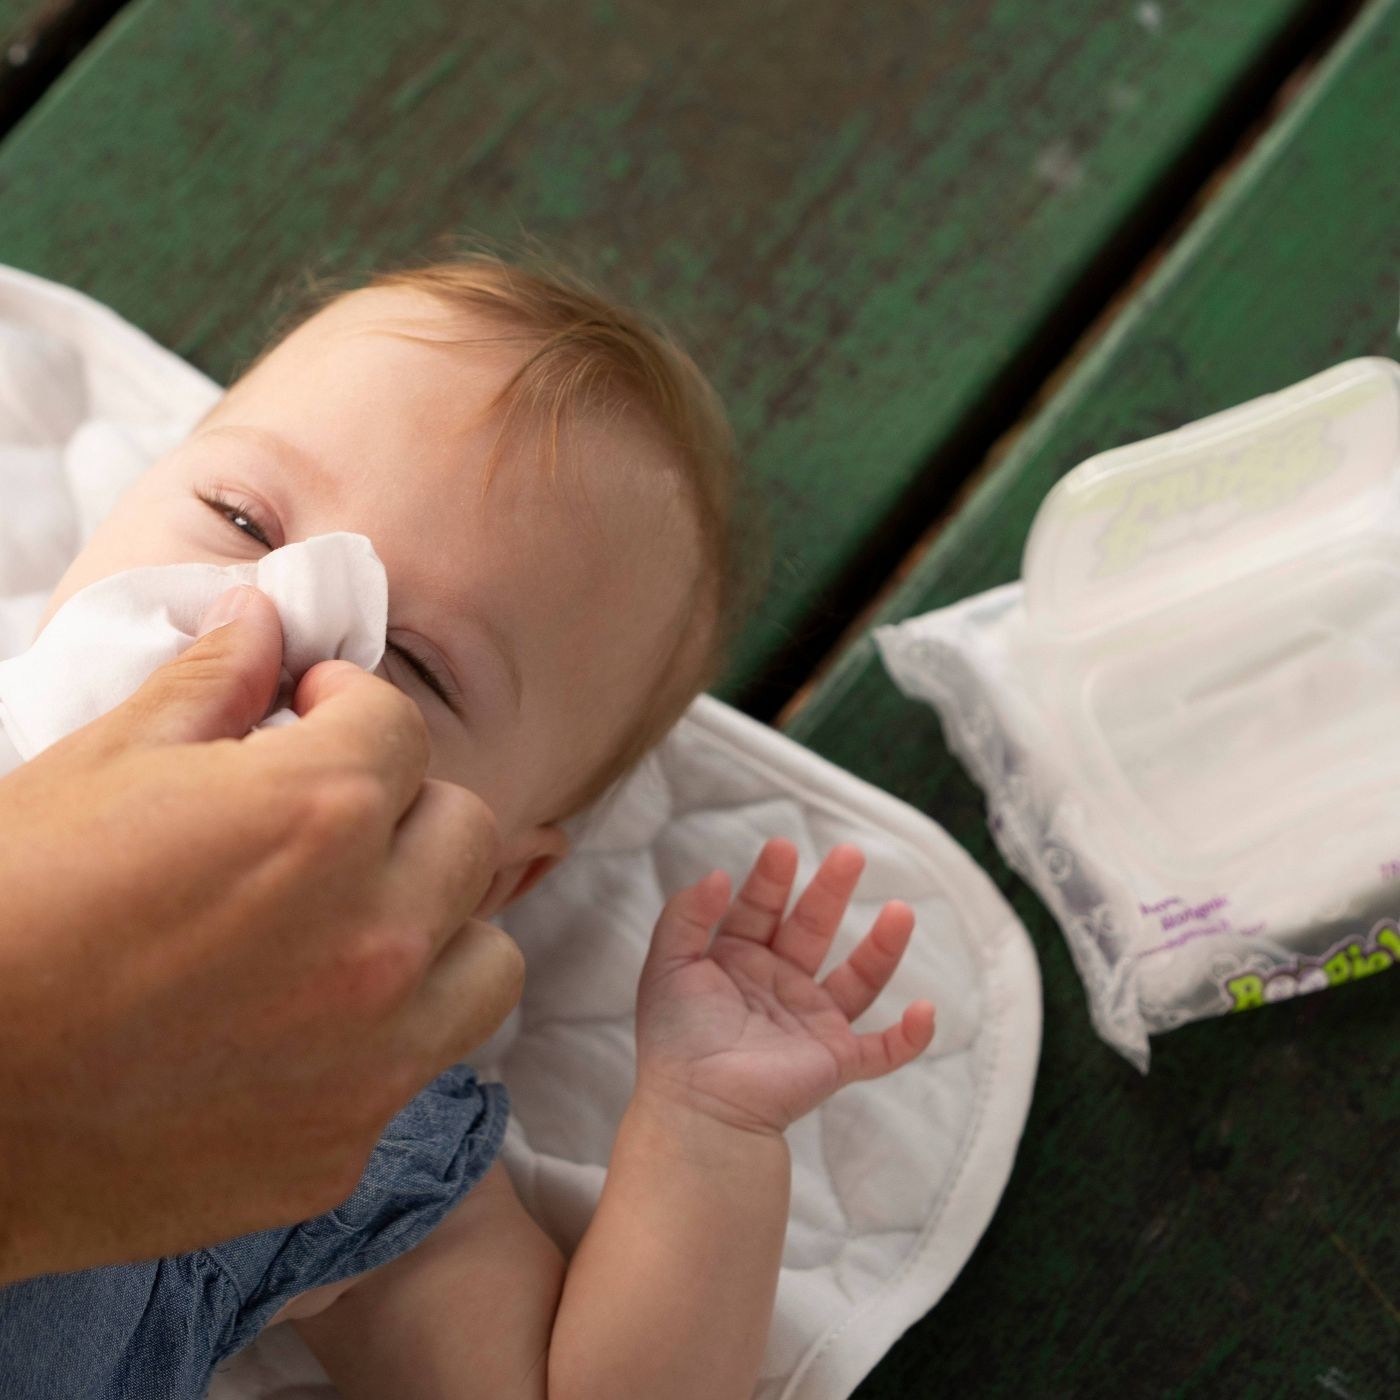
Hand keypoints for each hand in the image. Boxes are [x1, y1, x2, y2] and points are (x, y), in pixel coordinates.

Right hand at [0, 586, 522, 1282]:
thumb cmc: (2, 916)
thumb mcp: (99, 768)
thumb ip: (211, 685)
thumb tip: (263, 618)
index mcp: (324, 815)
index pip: (401, 727)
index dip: (347, 710)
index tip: (308, 720)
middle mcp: (378, 934)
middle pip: (466, 833)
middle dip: (401, 812)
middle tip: (327, 826)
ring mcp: (375, 1052)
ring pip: (487, 959)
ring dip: (435, 928)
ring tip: (353, 927)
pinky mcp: (345, 1147)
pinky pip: (423, 1064)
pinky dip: (389, 1036)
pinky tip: (305, 1030)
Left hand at [634, 838, 934, 1136]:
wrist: (698, 1106)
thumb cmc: (676, 1038)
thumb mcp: (667, 965)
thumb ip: (685, 916)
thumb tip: (716, 874)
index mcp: (736, 963)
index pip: (759, 910)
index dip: (770, 880)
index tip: (781, 849)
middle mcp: (777, 986)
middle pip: (812, 930)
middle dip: (830, 892)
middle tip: (850, 855)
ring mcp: (810, 1023)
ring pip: (857, 979)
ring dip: (882, 948)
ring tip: (901, 911)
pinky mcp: (835, 1061)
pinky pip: (882, 1050)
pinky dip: (908, 1037)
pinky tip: (924, 1009)